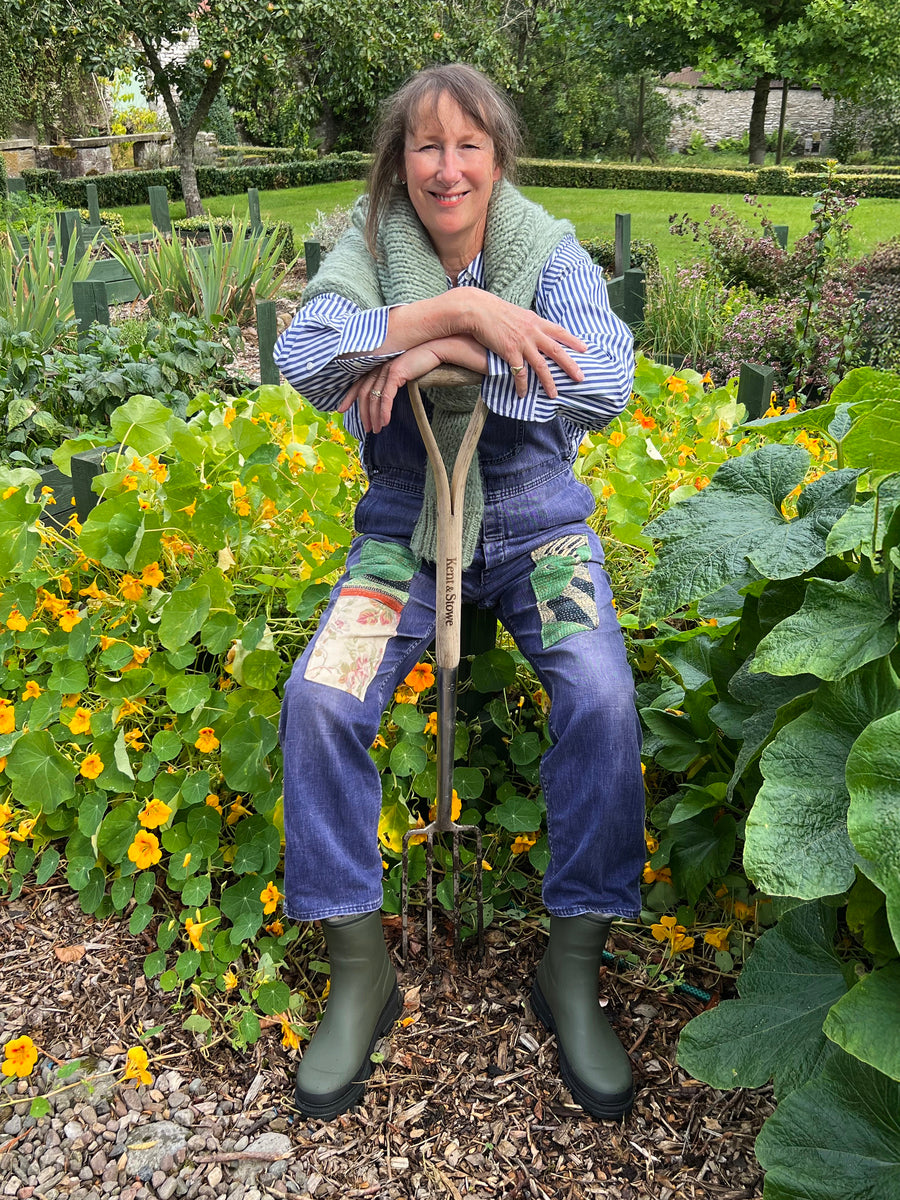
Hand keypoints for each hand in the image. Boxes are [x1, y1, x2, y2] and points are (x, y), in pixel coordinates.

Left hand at [339, 344, 440, 433]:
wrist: (436, 349)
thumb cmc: (422, 361)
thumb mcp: (402, 371)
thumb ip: (392, 380)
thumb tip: (386, 396)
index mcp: (378, 365)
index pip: (359, 382)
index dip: (348, 397)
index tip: (341, 409)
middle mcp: (379, 366)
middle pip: (364, 393)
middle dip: (363, 413)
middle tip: (366, 428)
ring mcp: (386, 368)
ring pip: (374, 397)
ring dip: (374, 416)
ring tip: (376, 429)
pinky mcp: (396, 372)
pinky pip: (386, 396)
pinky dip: (384, 411)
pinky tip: (385, 421)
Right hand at [454, 291, 585, 398]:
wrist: (477, 309)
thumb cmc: (494, 311)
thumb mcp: (517, 314)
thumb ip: (528, 323)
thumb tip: (534, 329)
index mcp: (535, 321)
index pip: (559, 331)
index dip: (573, 341)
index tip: (585, 349)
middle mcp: (533, 332)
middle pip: (557, 351)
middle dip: (570, 365)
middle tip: (581, 377)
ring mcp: (522, 342)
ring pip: (541, 366)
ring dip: (549, 382)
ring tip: (554, 394)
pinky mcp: (510, 352)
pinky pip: (520, 373)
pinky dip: (522, 385)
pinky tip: (523, 394)